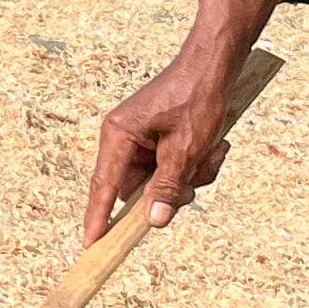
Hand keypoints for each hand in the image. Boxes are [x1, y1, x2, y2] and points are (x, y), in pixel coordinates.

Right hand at [84, 0, 282, 239]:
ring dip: (192, 175)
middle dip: (172, 190)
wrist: (216, 64)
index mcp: (118, 135)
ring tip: (211, 151)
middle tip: (194, 181)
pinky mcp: (160, 140)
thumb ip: (167, 187)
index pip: (104, 185)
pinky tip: (213, 145)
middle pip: (139, 189)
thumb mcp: (186, 149)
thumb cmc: (196, 98)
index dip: (99, 216)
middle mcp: (124, 138)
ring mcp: (142, 140)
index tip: (92, 243)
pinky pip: (174, 169)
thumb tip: (154, 223)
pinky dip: (196, 164)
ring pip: (162, 182)